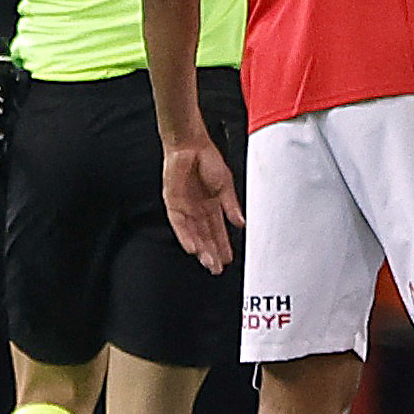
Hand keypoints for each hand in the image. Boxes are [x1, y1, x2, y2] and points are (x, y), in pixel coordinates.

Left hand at [162, 132, 244, 274]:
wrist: (191, 145)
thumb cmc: (207, 159)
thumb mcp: (226, 185)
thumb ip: (231, 206)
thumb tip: (241, 223)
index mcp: (211, 205)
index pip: (217, 230)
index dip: (222, 245)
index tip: (227, 259)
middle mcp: (197, 209)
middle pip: (204, 236)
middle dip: (211, 253)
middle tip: (217, 268)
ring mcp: (185, 207)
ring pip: (192, 233)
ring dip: (200, 248)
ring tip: (207, 262)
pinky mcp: (173, 202)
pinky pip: (178, 223)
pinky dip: (185, 235)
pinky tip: (192, 247)